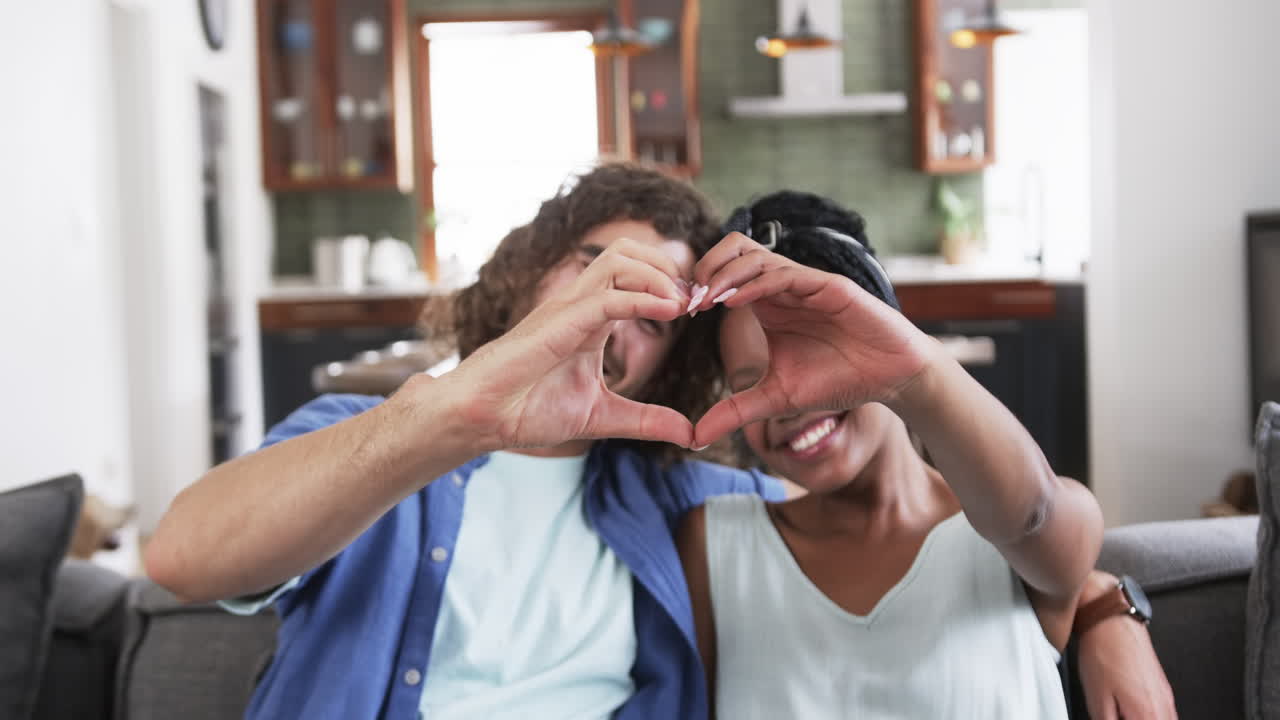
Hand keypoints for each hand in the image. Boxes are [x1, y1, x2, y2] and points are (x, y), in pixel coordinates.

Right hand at [442, 239, 694, 449]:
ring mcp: (566, 309)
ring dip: (658, 275)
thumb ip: (646, 420)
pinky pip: (606, 297)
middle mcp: (579, 304)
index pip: (634, 274)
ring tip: (682, 304)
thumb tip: (689, 432)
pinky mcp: (557, 324)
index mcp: (591, 317)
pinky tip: (670, 312)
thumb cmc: (527, 409)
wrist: (482, 419)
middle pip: (627, 251)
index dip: (671, 284)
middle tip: (694, 301)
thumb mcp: (603, 416)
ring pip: (617, 259)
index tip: (699, 310)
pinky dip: (642, 298)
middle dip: (668, 267)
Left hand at [688, 233, 934, 446]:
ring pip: (755, 256)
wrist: (890, 378)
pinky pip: (787, 274)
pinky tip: (734, 302)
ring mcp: (805, 283)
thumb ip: (734, 411)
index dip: (698, 287)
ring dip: (724, 275)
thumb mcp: (776, 398)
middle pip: (733, 249)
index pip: (723, 273)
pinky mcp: (829, 287)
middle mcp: (782, 286)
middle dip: (705, 268)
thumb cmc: (837, 379)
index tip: (678, 314)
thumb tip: (693, 438)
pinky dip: (756, 284)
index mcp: (766, 303)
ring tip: (703, 301)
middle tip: (688, 302)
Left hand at [1076, 589, 1176, 718]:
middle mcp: (1164, 706)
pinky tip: (1131, 709)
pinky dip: (1149, 715)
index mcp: (1148, 713)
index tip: (1115, 718)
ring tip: (1123, 711)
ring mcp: (1166, 695)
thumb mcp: (1096, 698)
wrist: (1111, 621)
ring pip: (1164, 719)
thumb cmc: (1104, 652)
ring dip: (1143, 718)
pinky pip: (1162, 712)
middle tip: (1118, 714)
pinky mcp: (1162, 685)